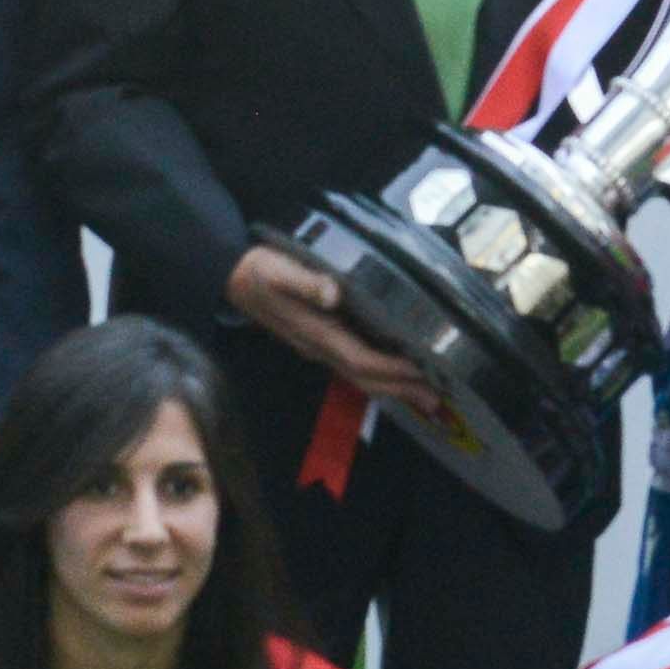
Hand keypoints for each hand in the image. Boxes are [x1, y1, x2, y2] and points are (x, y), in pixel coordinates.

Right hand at [225, 241, 437, 416]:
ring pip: (360, 377)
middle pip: (365, 378)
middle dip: (400, 389)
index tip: (422, 371)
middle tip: (437, 398)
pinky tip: (395, 374)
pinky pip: (354, 366)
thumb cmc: (259, 270)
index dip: (391, 369)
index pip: (360, 360)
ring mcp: (319, 348)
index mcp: (316, 333)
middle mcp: (320, 348)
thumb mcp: (279, 270)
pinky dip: (379, 375)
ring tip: (425, 394)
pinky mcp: (320, 342)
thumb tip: (333, 293)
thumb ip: (306, 282)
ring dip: (393, 387)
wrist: (232, 278)